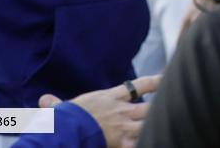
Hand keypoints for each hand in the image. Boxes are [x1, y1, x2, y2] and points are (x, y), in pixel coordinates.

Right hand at [39, 75, 160, 147]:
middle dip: (164, 105)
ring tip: (172, 121)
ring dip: (158, 123)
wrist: (67, 131)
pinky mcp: (122, 142)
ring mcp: (124, 126)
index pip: (140, 85)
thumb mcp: (63, 109)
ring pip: (149, 122)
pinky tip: (158, 139)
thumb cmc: (65, 118)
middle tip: (175, 102)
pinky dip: (149, 141)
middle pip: (151, 105)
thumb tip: (43, 100)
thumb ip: (57, 104)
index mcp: (112, 97)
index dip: (157, 81)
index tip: (168, 77)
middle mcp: (122, 110)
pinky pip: (140, 143)